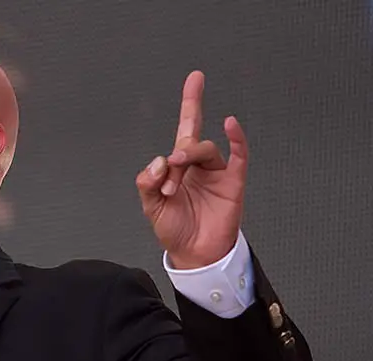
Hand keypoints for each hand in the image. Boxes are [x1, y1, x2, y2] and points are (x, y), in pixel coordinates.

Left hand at [135, 71, 248, 268]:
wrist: (195, 255)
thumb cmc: (175, 230)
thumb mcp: (151, 207)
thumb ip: (148, 183)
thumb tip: (158, 162)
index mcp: (178, 168)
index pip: (184, 130)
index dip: (191, 103)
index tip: (195, 79)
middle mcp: (198, 165)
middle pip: (189, 141)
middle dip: (178, 152)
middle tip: (170, 169)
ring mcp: (216, 172)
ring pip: (204, 150)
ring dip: (187, 161)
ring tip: (174, 185)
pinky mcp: (233, 182)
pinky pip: (239, 155)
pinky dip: (237, 138)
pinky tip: (230, 125)